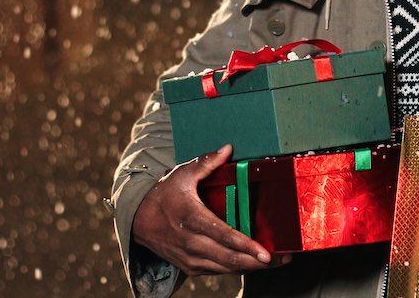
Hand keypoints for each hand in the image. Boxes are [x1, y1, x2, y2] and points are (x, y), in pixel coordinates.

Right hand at [131, 144, 291, 275]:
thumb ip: (206, 162)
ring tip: (275, 262)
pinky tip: (253, 264)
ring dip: (250, 268)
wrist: (138, 221)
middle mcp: (191, 243)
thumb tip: (228, 148)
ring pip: (225, 269)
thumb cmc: (163, 196)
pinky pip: (218, 271)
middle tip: (281, 260)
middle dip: (257, 262)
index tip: (266, 253)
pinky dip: (236, 268)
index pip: (223, 236)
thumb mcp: (182, 175)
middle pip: (229, 259)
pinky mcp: (190, 267)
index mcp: (192, 219)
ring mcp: (190, 258)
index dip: (246, 246)